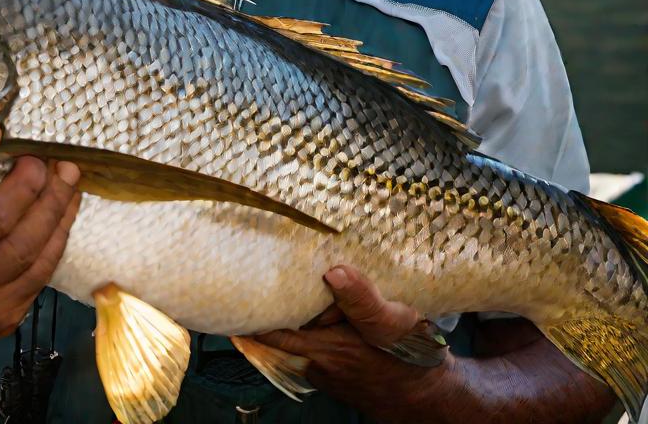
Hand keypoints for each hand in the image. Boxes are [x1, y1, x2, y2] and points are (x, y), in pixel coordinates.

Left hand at [253, 265, 456, 421]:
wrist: (431, 397)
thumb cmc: (412, 360)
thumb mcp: (395, 324)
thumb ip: (363, 300)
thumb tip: (334, 272)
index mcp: (325, 350)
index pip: (269, 331)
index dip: (250, 309)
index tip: (235, 284)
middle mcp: (317, 364)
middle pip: (277, 331)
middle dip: (268, 305)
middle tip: (254, 271)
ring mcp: (324, 370)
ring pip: (295, 336)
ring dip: (292, 314)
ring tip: (282, 279)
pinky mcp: (334, 371)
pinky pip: (311, 344)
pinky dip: (309, 326)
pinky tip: (319, 305)